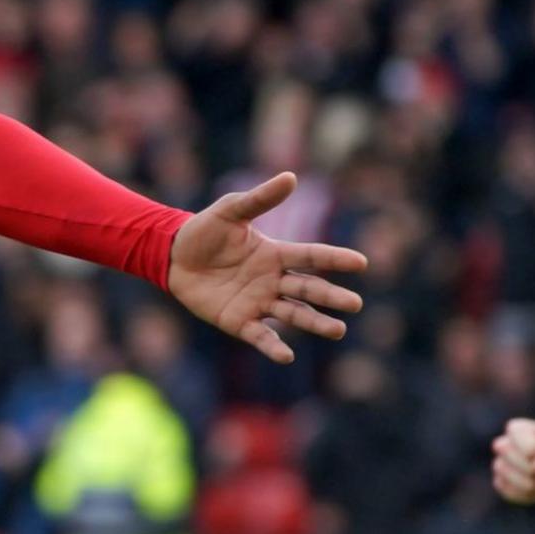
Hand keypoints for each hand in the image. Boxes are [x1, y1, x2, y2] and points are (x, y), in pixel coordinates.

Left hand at [166, 171, 367, 361]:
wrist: (173, 256)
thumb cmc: (204, 231)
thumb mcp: (231, 210)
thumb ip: (260, 199)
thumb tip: (290, 177)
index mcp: (276, 254)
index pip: (312, 256)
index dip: (335, 259)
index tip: (361, 263)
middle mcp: (273, 281)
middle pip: (308, 289)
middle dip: (331, 297)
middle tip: (355, 304)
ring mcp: (258, 303)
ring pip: (293, 315)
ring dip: (315, 322)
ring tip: (338, 330)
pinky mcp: (238, 321)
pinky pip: (260, 335)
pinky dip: (273, 346)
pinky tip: (287, 356)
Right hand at [491, 418, 534, 505]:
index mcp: (518, 429)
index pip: (516, 435)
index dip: (534, 447)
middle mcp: (504, 445)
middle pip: (512, 457)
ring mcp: (500, 465)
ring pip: (507, 476)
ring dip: (534, 483)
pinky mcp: (501, 484)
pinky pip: (510, 492)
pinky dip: (528, 495)